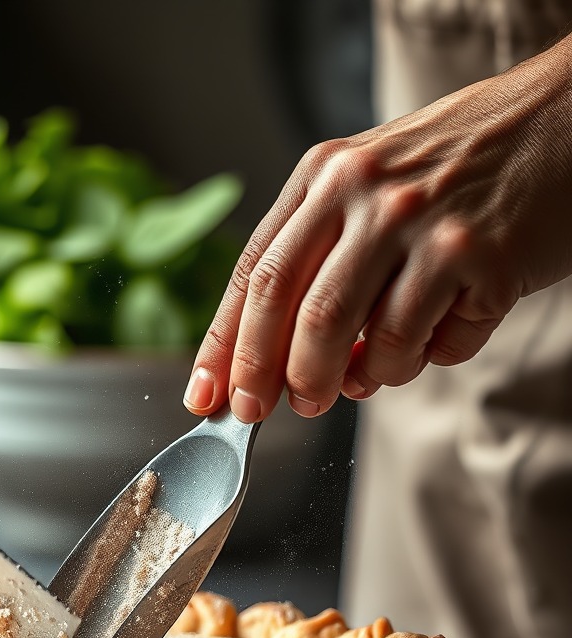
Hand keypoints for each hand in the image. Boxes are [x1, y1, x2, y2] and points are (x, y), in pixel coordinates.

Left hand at [184, 34, 571, 421]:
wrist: (563, 120)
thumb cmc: (453, 168)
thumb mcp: (366, 186)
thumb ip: (317, 259)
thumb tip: (271, 361)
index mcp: (324, 176)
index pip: (252, 272)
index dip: (223, 345)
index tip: (205, 396)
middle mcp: (365, 193)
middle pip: (289, 307)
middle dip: (266, 375)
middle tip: (263, 412)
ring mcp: (422, 223)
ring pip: (349, 334)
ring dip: (337, 381)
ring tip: (347, 387)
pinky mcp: (478, 257)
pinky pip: (422, 344)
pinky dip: (410, 365)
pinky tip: (422, 346)